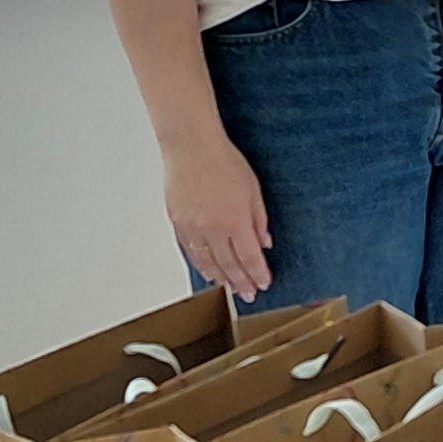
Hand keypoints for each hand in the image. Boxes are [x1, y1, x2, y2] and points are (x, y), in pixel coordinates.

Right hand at [162, 132, 271, 301]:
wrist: (191, 147)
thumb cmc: (223, 161)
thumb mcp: (253, 189)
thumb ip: (259, 220)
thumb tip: (264, 244)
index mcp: (234, 220)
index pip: (249, 257)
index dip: (257, 274)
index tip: (263, 284)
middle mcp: (211, 229)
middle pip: (229, 266)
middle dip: (241, 283)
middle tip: (248, 294)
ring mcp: (192, 228)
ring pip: (207, 264)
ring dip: (221, 279)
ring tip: (230, 288)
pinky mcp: (177, 223)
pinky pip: (191, 252)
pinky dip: (201, 265)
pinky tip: (209, 272)